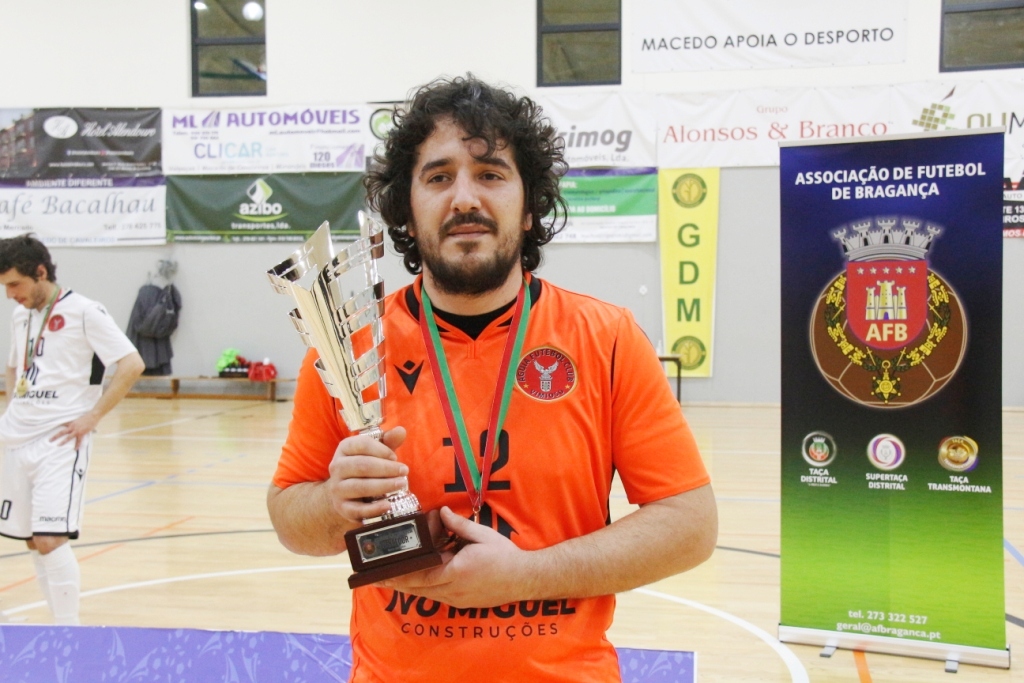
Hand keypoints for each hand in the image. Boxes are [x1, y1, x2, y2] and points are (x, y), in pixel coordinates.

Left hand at [51, 412, 99, 448]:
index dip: (57, 426)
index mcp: (71, 423)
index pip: (62, 424)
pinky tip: (75, 449)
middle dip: (56, 436)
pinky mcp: (82, 433)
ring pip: (68, 437)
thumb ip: (78, 423)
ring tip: (58, 445)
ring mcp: (77, 431)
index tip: (51, 428)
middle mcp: (72, 427)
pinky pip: (79, 440)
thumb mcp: (80, 419)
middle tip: (50, 440)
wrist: (93, 416)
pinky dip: (77, 445)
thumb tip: (80, 425)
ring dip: (63, 441)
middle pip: (62, 432)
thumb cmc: (88, 417)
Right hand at [327, 426, 408, 525]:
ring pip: (360, 486)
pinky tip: (388, 505)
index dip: (381, 450)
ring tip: (401, 484)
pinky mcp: (342, 507)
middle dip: (387, 468)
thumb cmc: (365, 466)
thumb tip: (401, 431)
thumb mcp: (376, 452)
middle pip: (362, 465)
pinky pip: (357, 509)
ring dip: (384, 485)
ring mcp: (337, 488)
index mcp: (345, 448)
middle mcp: (337, 467)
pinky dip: (374, 508)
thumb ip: (388, 442)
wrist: (345, 492)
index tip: (395, 457)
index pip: (361, 444)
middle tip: (404, 471)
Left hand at [377, 506, 535, 607]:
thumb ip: (458, 525)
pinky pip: (436, 596)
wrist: (524, 579)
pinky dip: (423, 589)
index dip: (399, 574)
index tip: (382, 572)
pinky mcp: (461, 602)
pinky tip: (416, 583)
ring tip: (390, 580)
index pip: (420, 575)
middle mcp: (453, 589)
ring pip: (425, 595)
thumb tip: (440, 512)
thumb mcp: (482, 535)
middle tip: (377, 578)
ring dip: (408, 587)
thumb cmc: (504, 556)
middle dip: (397, 583)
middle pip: (417, 589)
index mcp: (456, 572)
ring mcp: (457, 599)